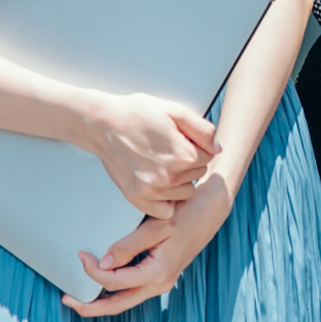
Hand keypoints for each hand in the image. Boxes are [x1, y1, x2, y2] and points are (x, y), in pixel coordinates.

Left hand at [62, 173, 235, 316]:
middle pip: (119, 305)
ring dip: (102, 301)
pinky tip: (103, 283)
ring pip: (126, 300)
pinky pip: (134, 290)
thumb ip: (129, 245)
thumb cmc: (187, 213)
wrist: (212, 208)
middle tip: (66, 300)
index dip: (92, 271)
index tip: (80, 254)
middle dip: (91, 306)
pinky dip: (115, 291)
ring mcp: (162, 281)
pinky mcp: (162, 274)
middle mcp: (161, 283)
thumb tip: (104, 263)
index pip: (114, 281)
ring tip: (79, 295)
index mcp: (159, 272)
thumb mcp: (157, 226)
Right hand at [78, 91, 218, 218]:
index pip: (209, 157)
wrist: (103, 124)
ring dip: (179, 181)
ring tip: (161, 163)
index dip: (197, 146)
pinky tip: (157, 183)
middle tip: (168, 149)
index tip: (181, 139)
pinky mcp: (138, 199)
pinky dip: (165, 200)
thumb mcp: (175, 111)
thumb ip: (203, 130)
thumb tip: (217, 149)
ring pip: (185, 193)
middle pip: (198, 175)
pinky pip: (166, 210)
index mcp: (183, 156)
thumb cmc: (137, 114)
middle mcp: (169, 177)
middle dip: (189, 162)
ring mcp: (152, 191)